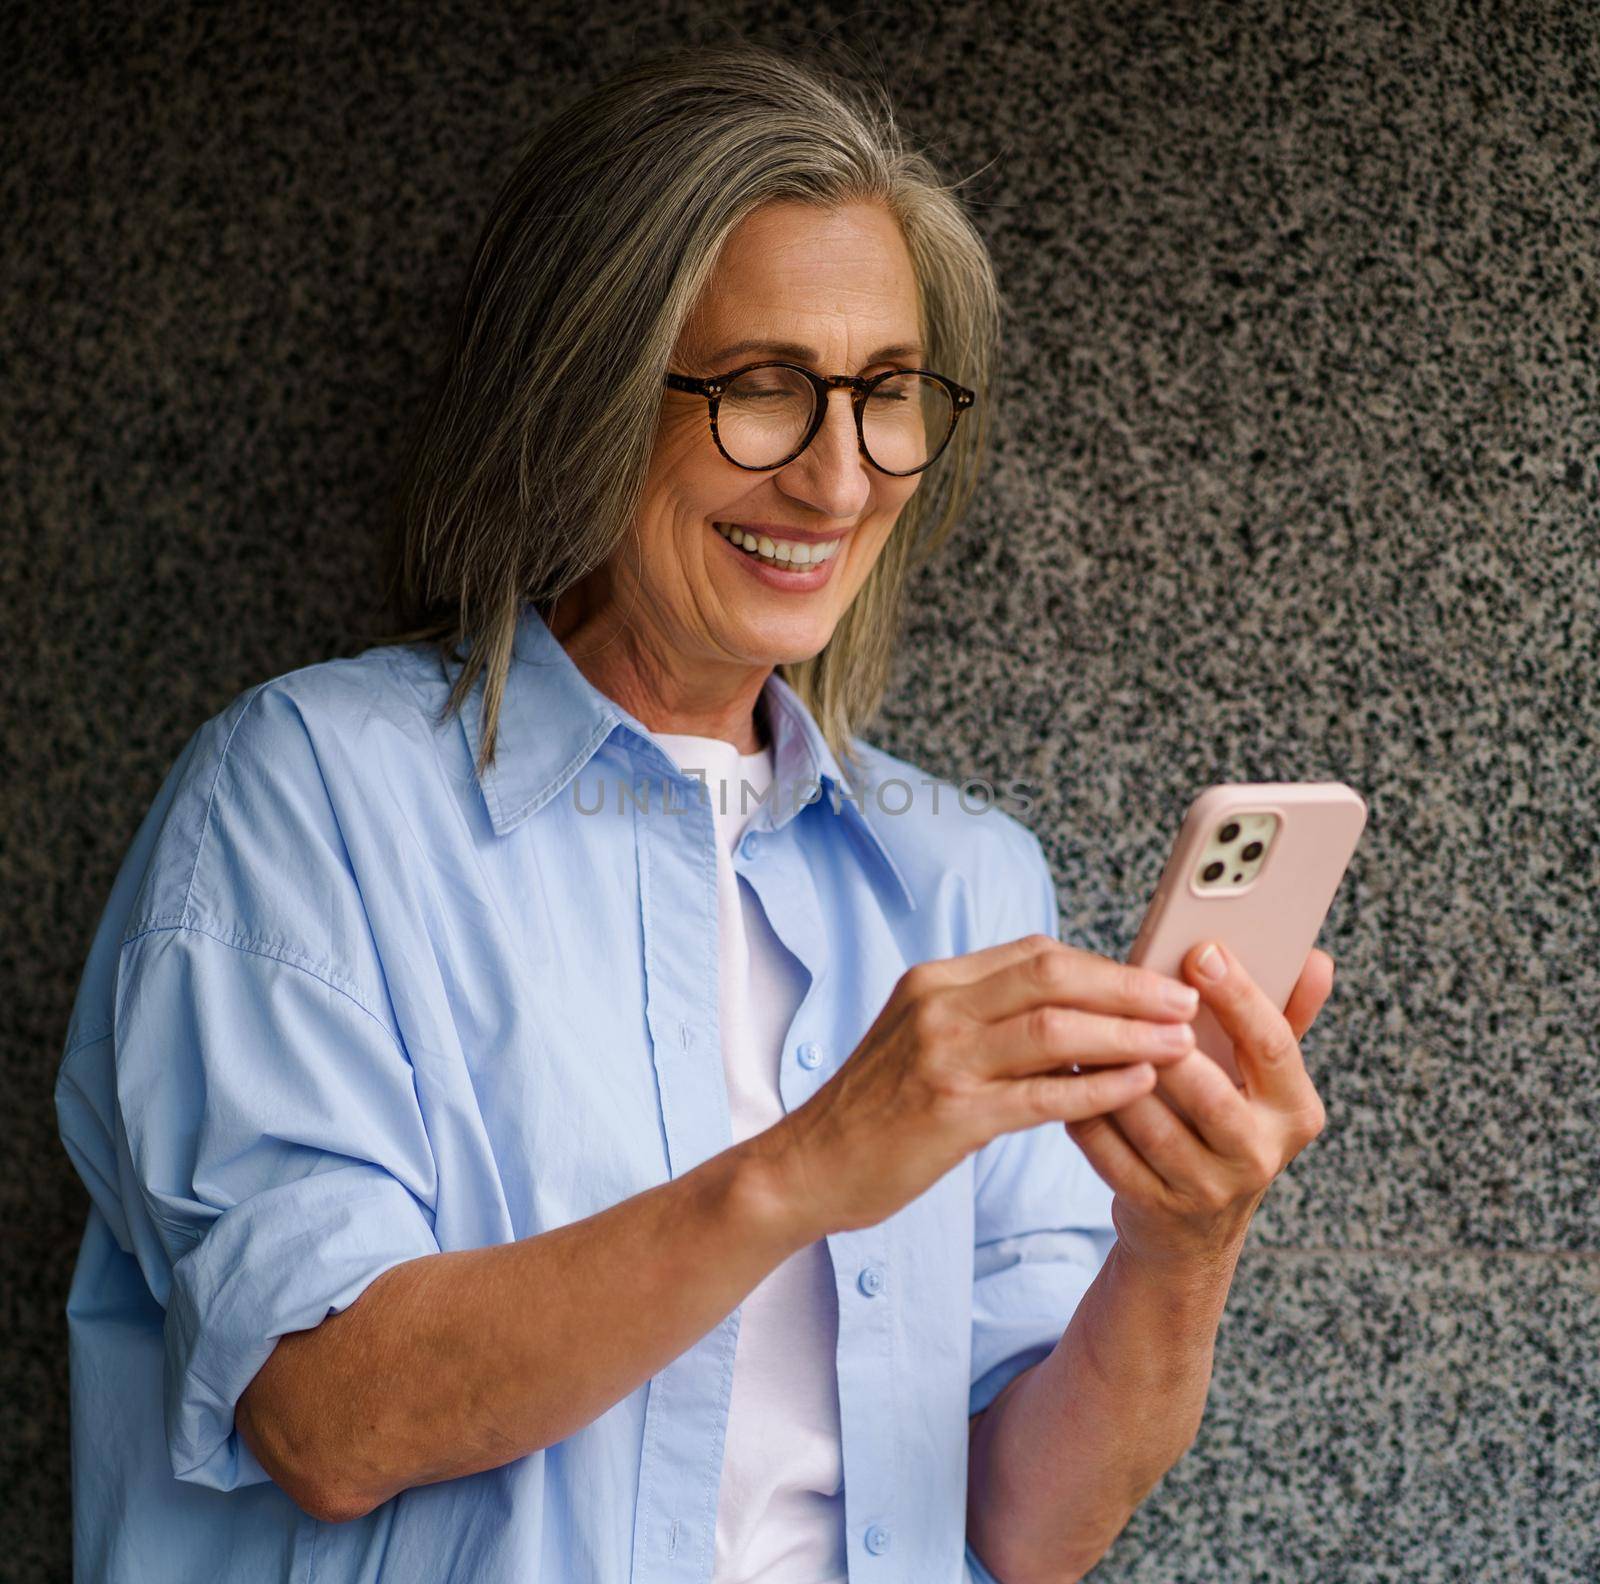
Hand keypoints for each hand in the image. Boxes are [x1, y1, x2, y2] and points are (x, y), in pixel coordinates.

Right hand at [761, 935, 1204, 1238]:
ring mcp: (942, 1059)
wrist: (808, 1166)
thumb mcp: (917, 1035)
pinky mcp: (951, 1115)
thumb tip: (1064, 1004)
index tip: (1154, 980)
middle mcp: (937, 1007)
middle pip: (1054, 976)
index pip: (1036, 953)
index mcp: (933, 981)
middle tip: (1186, 1002)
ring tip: (1179, 1045)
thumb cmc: (874, 1107)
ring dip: (1128, 1035)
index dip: (1104, 965)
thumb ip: (980, 1013)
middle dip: (1130, 988)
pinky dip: (1097, 1089)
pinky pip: (1043, 1095)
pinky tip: (1137, 1089)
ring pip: (1056, 1029)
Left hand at [1065, 942, 1333, 1267]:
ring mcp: (1206, 1187)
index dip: (1238, 997)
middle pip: (1208, 1090)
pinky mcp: (1154, 1206)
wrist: (1193, 1227)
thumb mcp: (1265, 1078)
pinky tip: (1068, 1075)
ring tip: (1081, 1025)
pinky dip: (1084, 1109)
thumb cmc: (1228, 1122)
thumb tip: (1316, 957)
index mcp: (1294, 1110)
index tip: (1202, 951)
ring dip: (1110, 1072)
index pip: (1273, 1045)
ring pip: (1148, 1121)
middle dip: (1163, 1041)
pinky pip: (1108, 1150)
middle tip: (1127, 995)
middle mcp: (1258, 1154)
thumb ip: (1287, 1015)